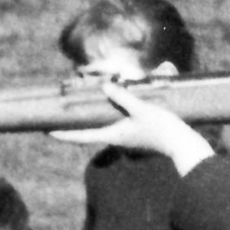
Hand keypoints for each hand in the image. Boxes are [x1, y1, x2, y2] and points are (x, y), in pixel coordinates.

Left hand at [54, 80, 215, 174]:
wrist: (182, 144)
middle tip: (60, 114)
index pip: (82, 136)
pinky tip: (111, 104)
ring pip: (102, 126)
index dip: (63, 134)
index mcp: (113, 135)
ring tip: (81, 106)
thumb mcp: (141, 109)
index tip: (47, 131)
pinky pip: (116, 123)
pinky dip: (109, 114)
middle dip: (75, 124)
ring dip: (92, 117)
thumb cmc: (162, 128)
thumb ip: (123, 97)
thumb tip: (105, 86)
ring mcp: (126, 137)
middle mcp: (116, 138)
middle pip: (89, 131)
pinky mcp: (135, 133)